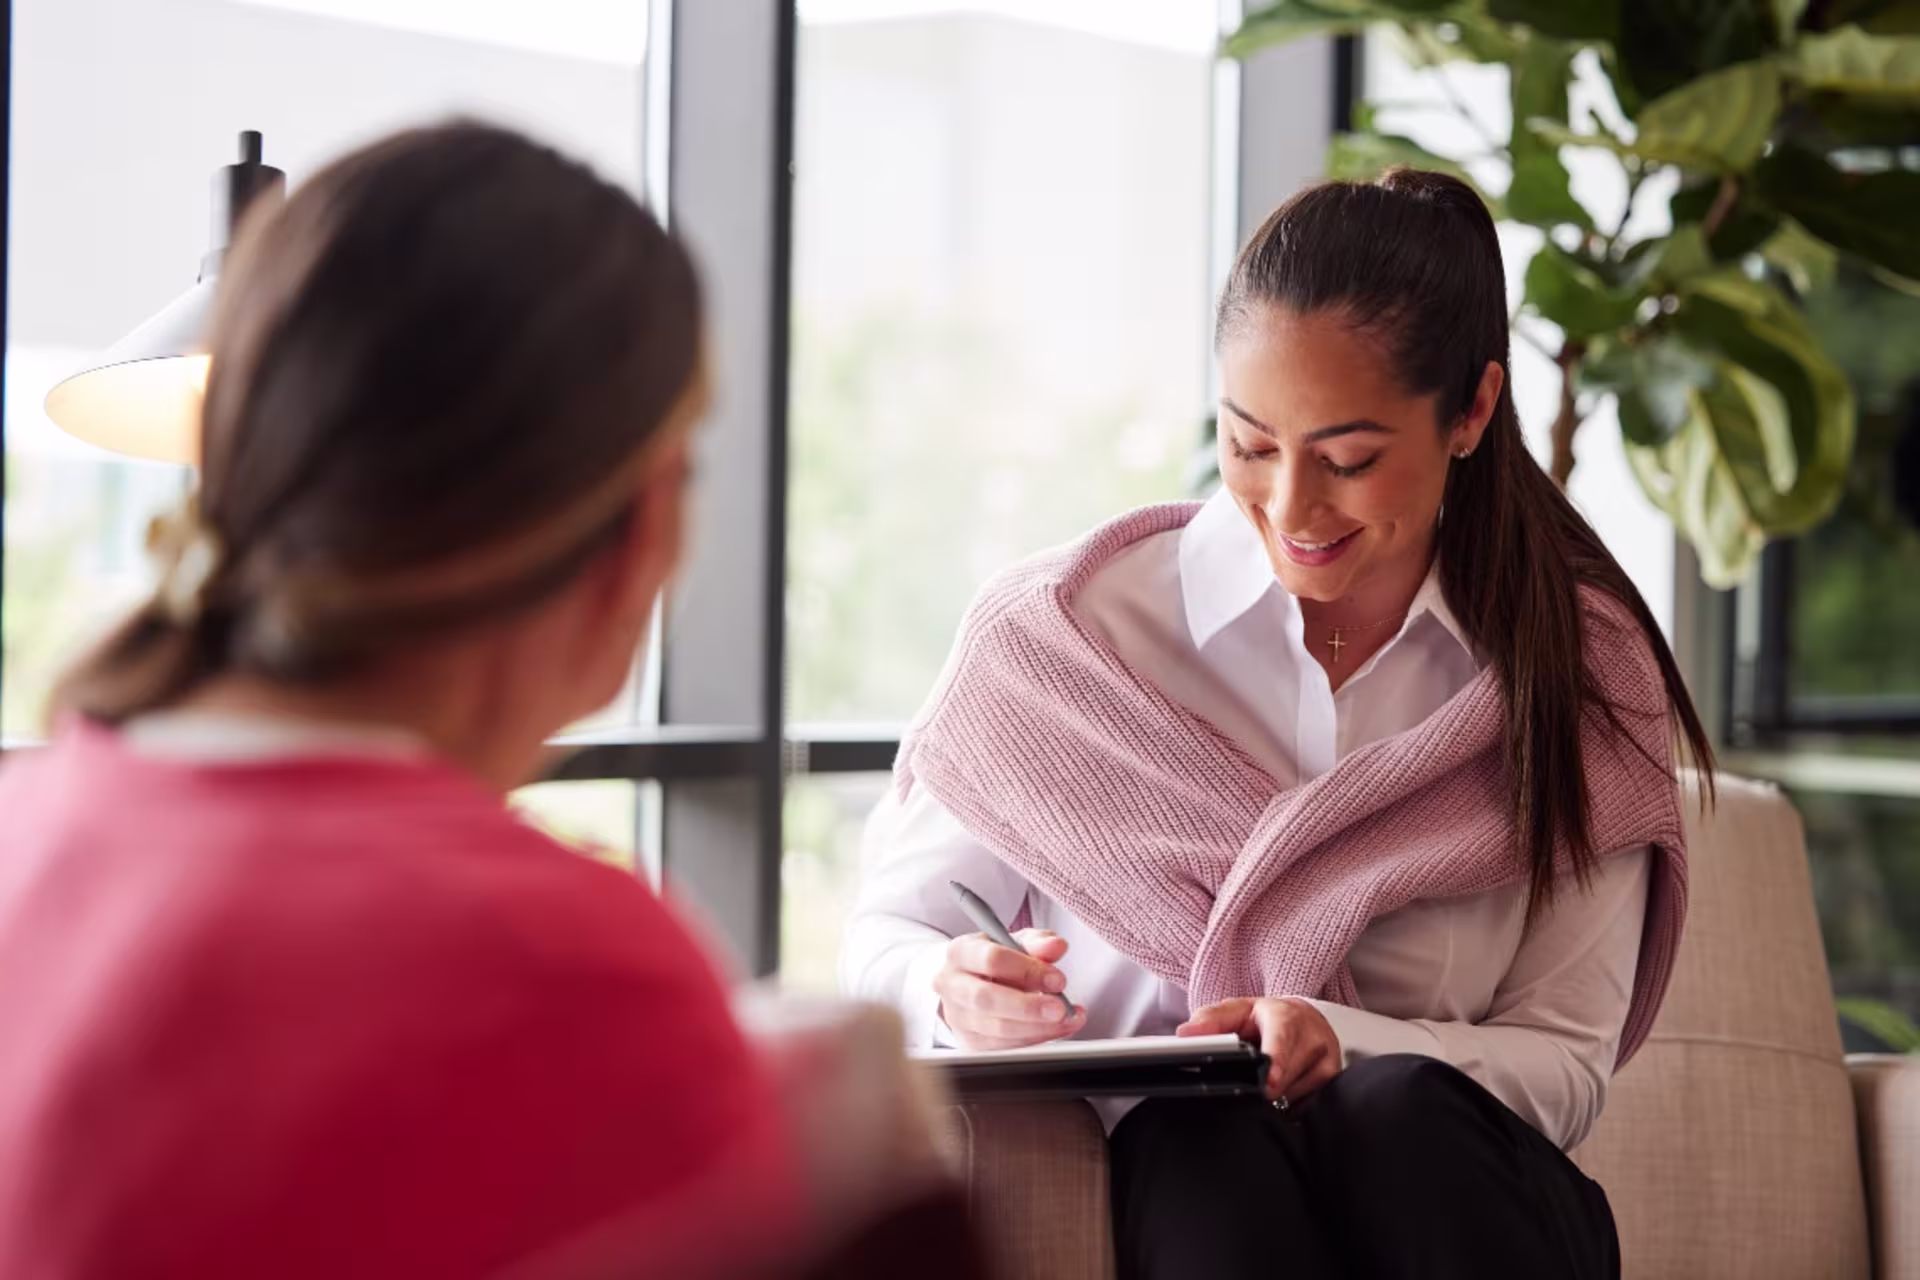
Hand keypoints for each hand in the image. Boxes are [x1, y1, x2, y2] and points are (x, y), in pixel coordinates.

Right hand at [933, 929, 1086, 1049]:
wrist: (970, 980)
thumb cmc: (994, 958)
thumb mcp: (1015, 942)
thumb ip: (1037, 942)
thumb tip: (1056, 946)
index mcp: (960, 952)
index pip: (991, 960)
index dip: (1026, 970)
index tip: (1057, 979)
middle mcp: (952, 985)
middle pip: (986, 999)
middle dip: (1028, 1006)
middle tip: (1060, 1008)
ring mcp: (958, 1017)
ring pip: (996, 1029)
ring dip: (1038, 1027)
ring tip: (1067, 1019)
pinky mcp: (970, 1041)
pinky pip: (1004, 1047)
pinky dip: (1035, 1039)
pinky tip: (1056, 1029)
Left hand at [1177, 997, 1340, 1101]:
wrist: (1303, 1018)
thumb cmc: (1266, 1017)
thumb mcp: (1236, 1011)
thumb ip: (1210, 1021)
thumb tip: (1186, 1033)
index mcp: (1287, 1017)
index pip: (1283, 1040)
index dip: (1276, 1062)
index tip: (1269, 1082)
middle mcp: (1313, 1037)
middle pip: (1286, 1077)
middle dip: (1264, 1087)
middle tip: (1252, 1083)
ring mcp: (1328, 1059)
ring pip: (1295, 1095)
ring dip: (1277, 1096)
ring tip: (1269, 1077)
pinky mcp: (1334, 1078)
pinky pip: (1308, 1104)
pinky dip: (1292, 1103)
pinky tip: (1286, 1087)